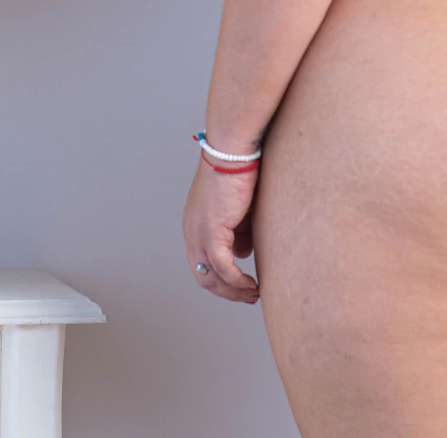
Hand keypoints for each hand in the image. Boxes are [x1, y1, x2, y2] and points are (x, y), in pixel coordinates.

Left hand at [182, 159, 260, 302]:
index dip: (222, 279)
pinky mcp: (212, 231)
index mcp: (196, 224)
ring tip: (253, 294)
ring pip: (211, 276)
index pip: (203, 262)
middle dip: (227, 291)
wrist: (232, 151)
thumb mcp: (239, 206)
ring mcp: (199, 233)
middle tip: (248, 296)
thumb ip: (239, 229)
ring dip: (233, 290)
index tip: (242, 285)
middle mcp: (192, 231)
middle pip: (203, 276)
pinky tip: (251, 285)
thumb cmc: (238, 168)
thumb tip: (244, 250)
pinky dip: (236, 280)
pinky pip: (222, 266)